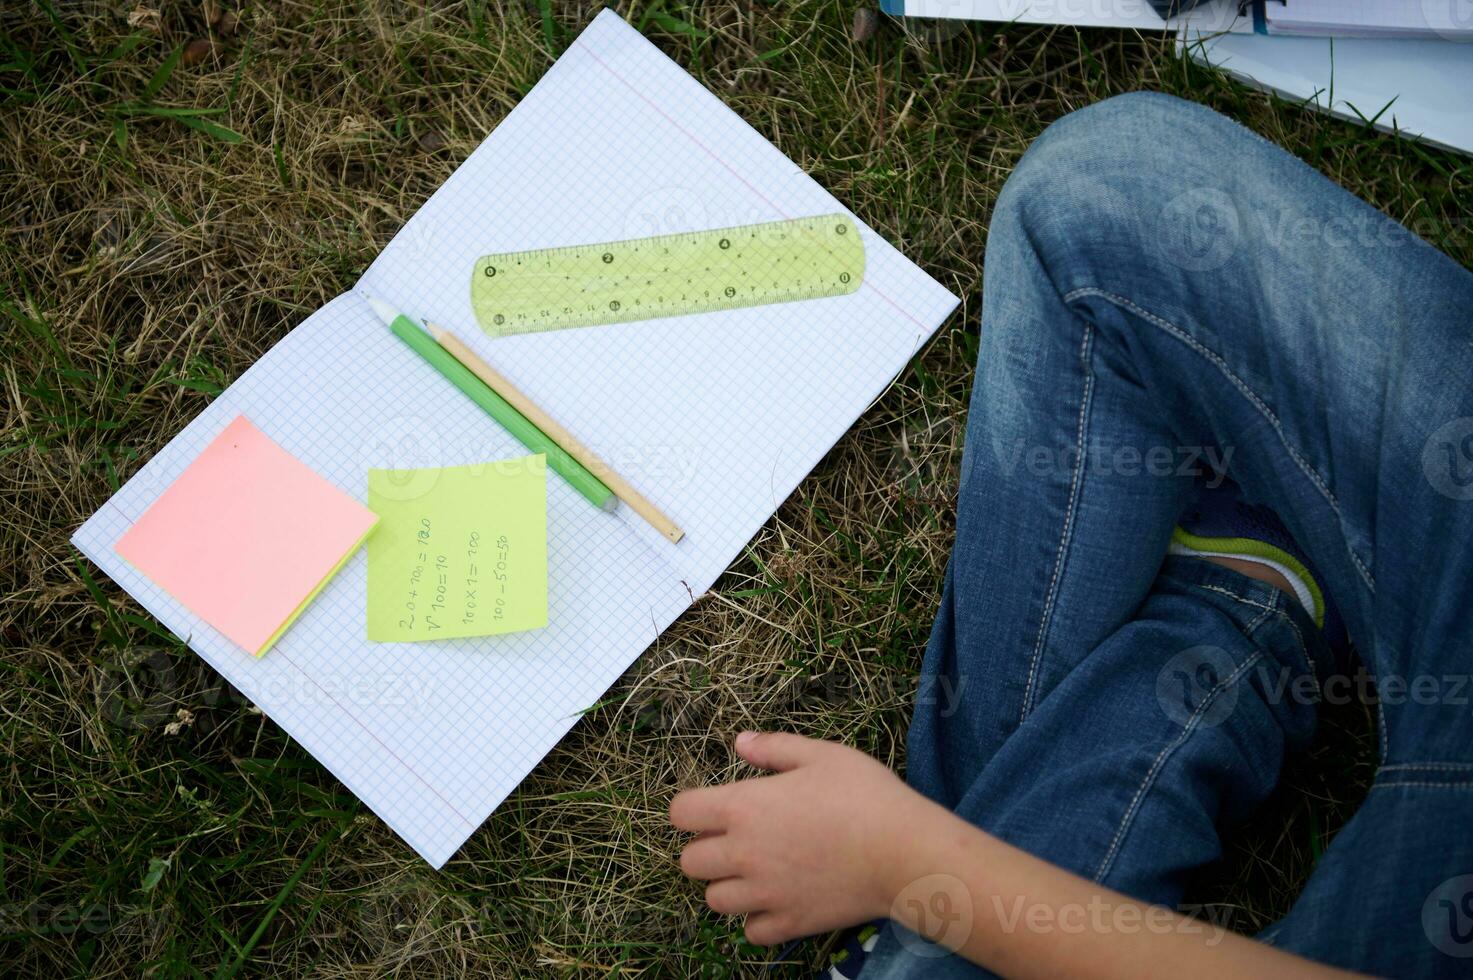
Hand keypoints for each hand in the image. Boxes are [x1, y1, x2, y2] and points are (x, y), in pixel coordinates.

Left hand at [669, 731, 930, 945]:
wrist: (903, 852)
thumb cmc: (864, 794)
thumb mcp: (821, 755)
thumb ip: (774, 748)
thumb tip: (739, 742)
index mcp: (743, 807)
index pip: (680, 813)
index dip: (691, 809)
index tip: (712, 807)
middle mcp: (743, 853)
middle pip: (689, 863)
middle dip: (705, 850)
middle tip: (737, 839)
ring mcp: (764, 893)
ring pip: (714, 900)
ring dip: (727, 886)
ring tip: (756, 872)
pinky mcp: (788, 922)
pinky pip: (750, 932)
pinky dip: (757, 919)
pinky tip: (778, 900)